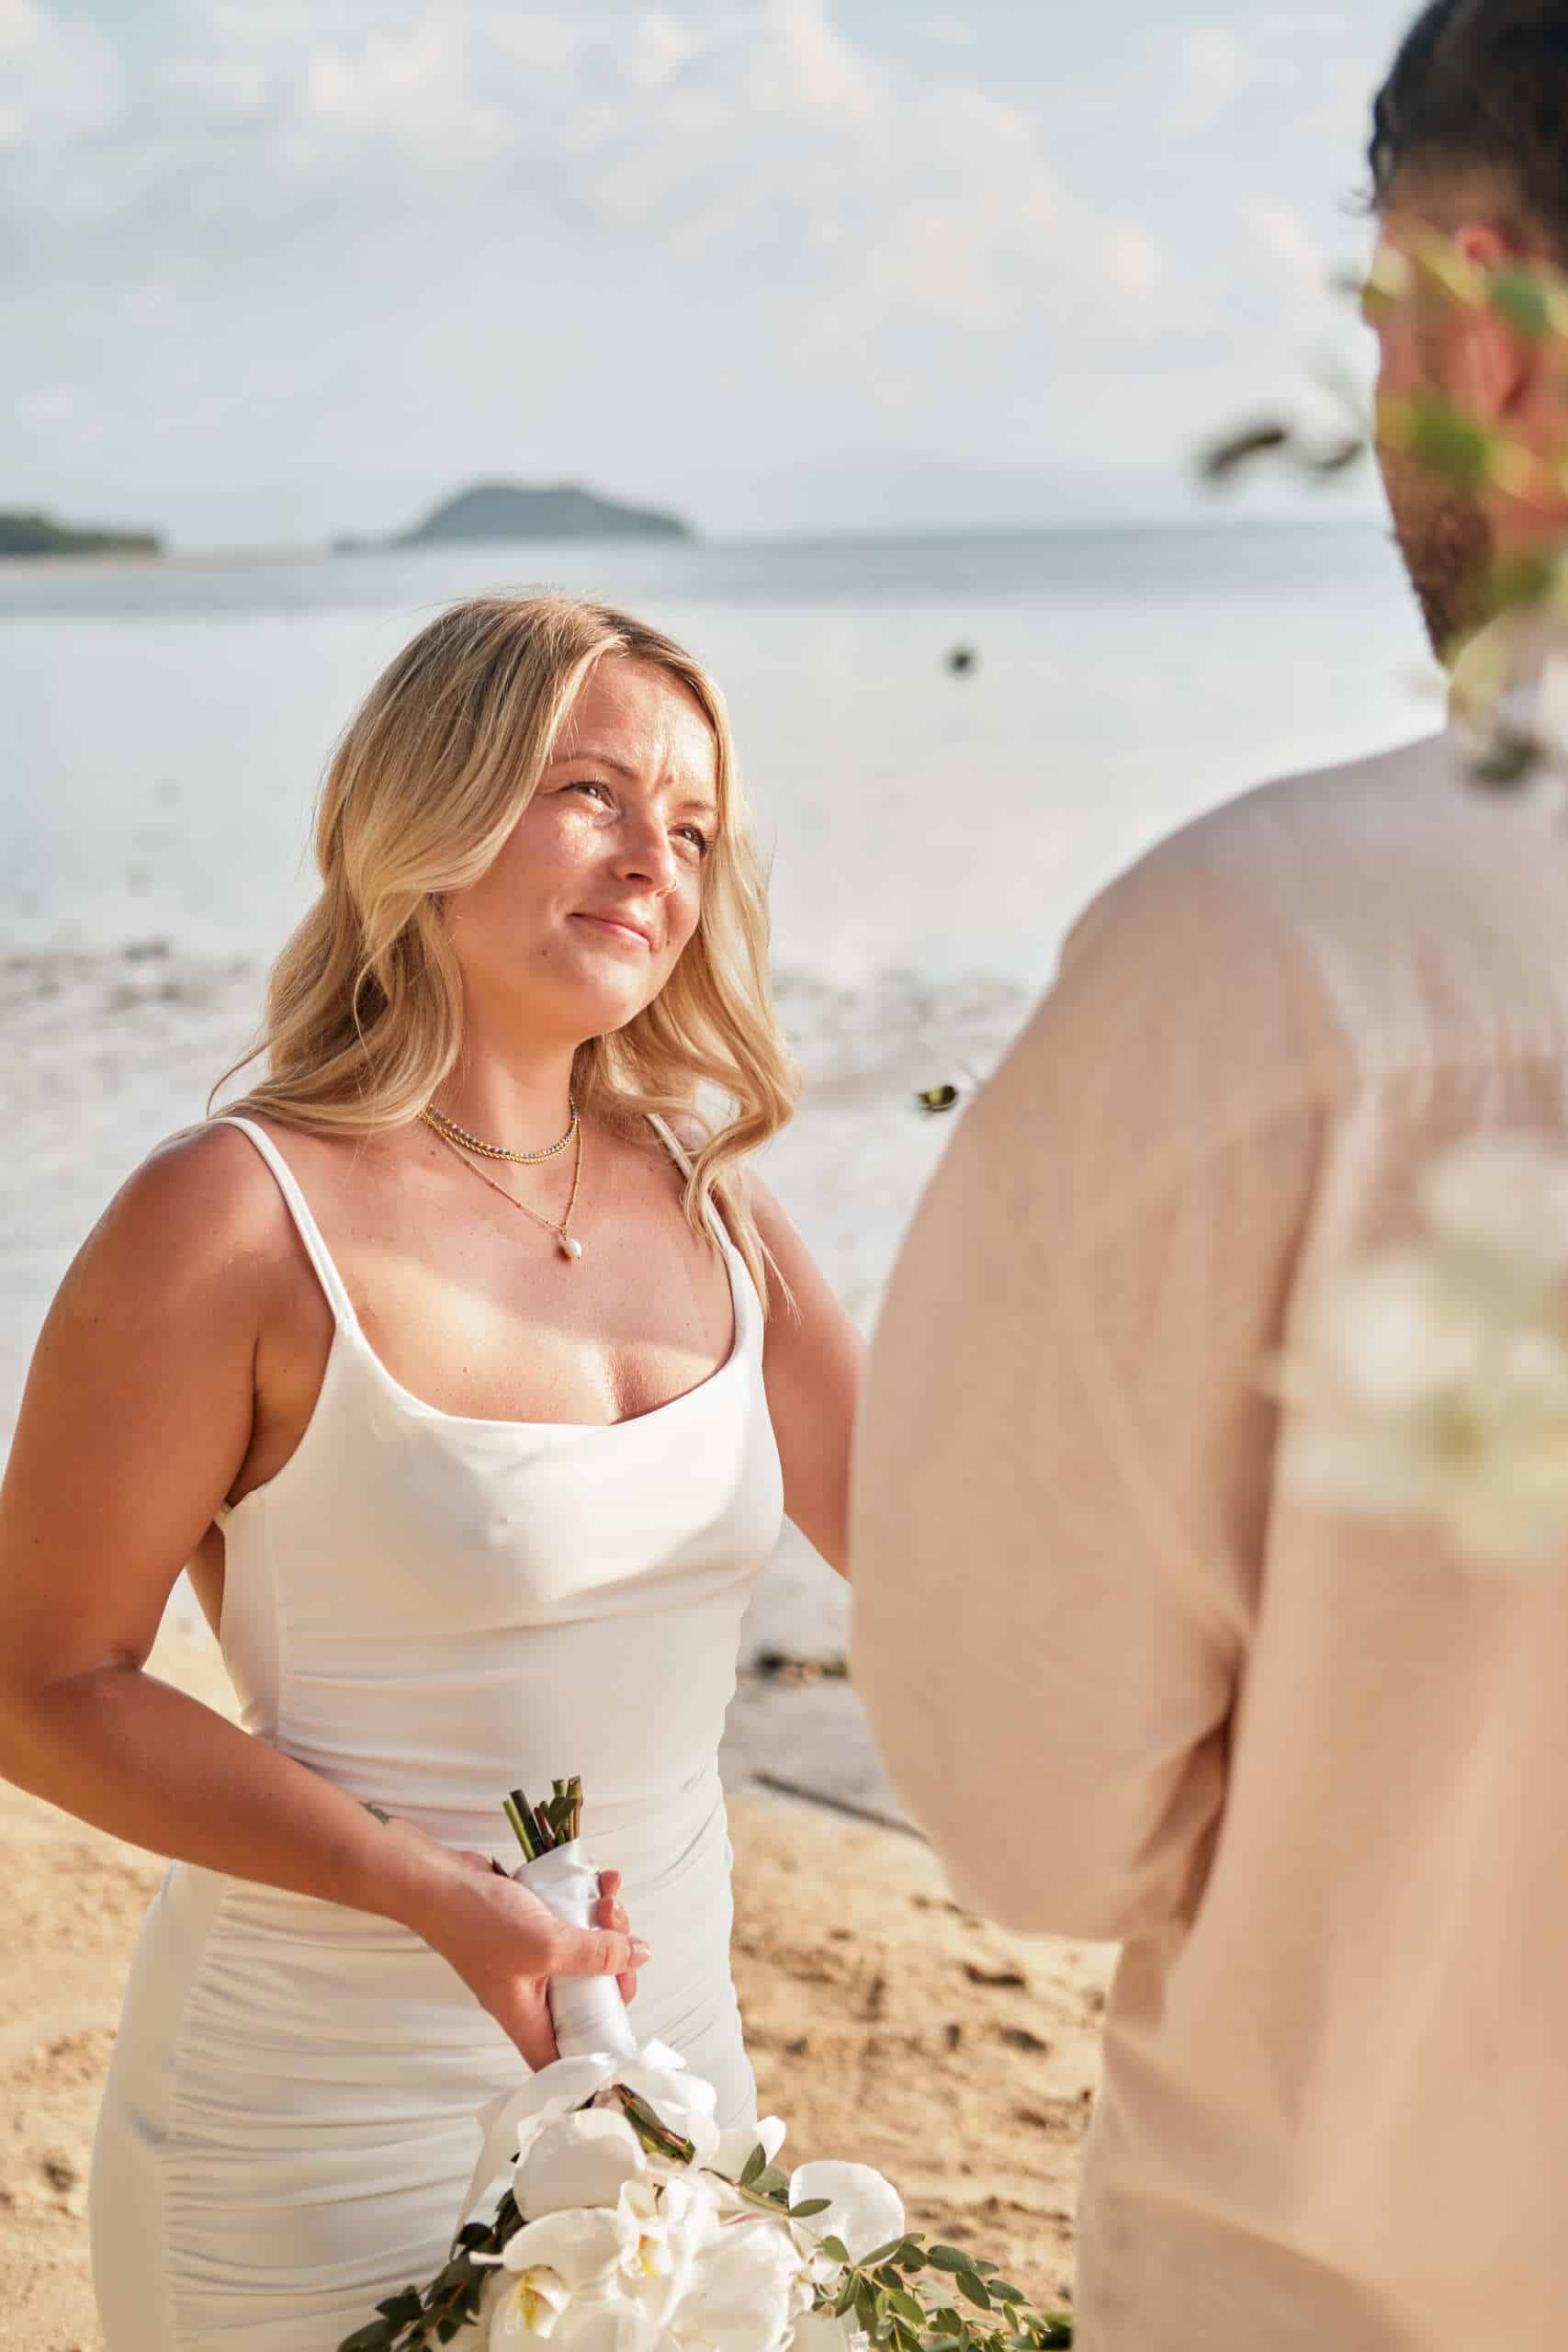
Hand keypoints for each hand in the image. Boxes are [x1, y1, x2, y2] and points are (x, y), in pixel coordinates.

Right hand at [399, 1837, 649, 2070]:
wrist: (439, 1879)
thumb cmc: (480, 1923)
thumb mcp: (546, 1945)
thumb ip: (596, 1954)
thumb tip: (642, 1955)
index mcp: (530, 2019)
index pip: (572, 2054)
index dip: (604, 2042)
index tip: (627, 2004)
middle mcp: (533, 1995)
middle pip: (591, 1997)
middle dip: (617, 1963)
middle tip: (622, 1934)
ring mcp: (533, 1960)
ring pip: (587, 1954)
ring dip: (608, 1925)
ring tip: (609, 1899)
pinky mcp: (534, 1927)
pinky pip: (575, 1922)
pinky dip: (593, 1903)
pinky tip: (605, 1880)